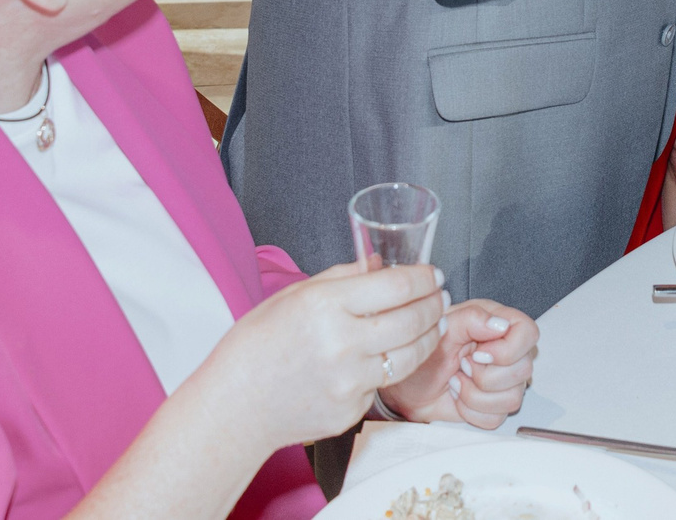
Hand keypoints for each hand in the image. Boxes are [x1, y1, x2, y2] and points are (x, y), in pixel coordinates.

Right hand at [192, 261, 446, 451]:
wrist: (235, 406)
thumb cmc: (256, 347)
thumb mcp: (294, 296)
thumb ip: (343, 278)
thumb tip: (380, 265)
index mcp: (325, 305)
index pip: (397, 285)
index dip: (424, 277)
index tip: (433, 274)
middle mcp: (342, 343)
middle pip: (413, 319)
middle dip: (435, 304)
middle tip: (440, 297)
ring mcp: (350, 382)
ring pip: (411, 355)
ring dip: (429, 337)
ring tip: (433, 324)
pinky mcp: (353, 410)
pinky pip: (383, 383)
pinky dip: (390, 367)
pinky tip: (387, 356)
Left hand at [381, 302, 538, 429]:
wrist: (407, 387)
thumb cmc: (423, 354)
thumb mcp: (441, 329)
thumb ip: (471, 318)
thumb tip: (500, 324)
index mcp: (497, 324)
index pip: (528, 333)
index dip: (509, 349)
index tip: (479, 354)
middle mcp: (505, 352)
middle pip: (523, 370)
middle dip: (485, 376)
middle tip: (462, 366)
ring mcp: (503, 381)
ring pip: (512, 398)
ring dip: (475, 395)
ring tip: (457, 381)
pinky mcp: (494, 406)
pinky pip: (497, 417)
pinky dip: (472, 412)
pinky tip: (459, 396)